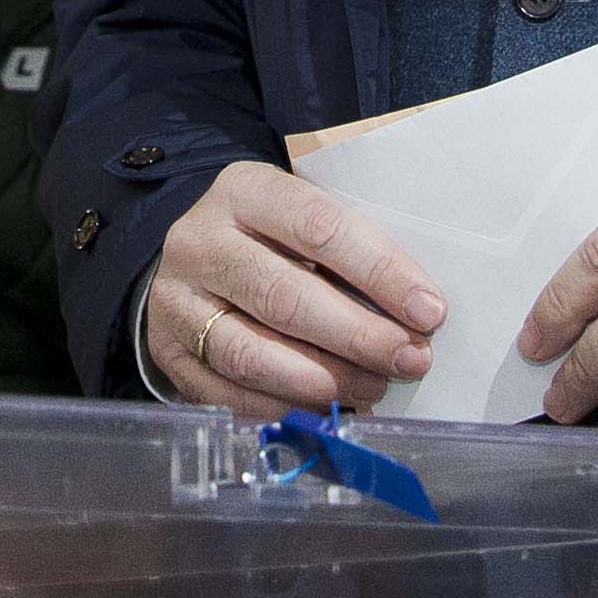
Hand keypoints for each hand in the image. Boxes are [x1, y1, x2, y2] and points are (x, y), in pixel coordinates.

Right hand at [146, 164, 444, 419]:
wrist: (194, 257)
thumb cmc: (273, 237)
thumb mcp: (303, 215)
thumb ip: (350, 247)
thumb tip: (418, 310)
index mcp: (244, 190)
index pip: (318, 228)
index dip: (379, 272)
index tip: (429, 309)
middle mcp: (200, 242)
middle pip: (284, 296)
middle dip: (358, 335)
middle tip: (411, 359)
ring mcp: (177, 301)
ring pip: (251, 353)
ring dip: (324, 380)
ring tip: (375, 386)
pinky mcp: (168, 353)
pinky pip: (228, 394)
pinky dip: (283, 407)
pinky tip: (327, 408)